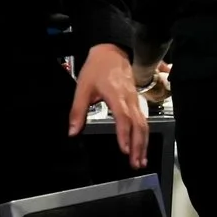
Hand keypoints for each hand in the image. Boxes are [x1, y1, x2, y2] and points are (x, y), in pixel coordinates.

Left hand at [69, 42, 148, 167]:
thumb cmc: (97, 69)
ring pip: (144, 125)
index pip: (123, 117)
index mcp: (116, 95)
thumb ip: (77, 111)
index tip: (124, 149)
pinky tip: (142, 147)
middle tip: (136, 164)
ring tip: (141, 161)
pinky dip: (144, 136)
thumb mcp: (82, 88)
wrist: (112, 52)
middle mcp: (130, 99)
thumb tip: (72, 132)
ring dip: (143, 144)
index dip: (124, 134)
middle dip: (138, 146)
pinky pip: (144, 121)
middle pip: (139, 125)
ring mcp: (136, 100)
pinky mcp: (137, 102)